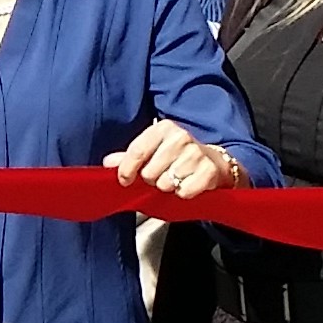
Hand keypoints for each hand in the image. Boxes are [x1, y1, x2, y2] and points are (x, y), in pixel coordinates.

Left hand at [108, 119, 248, 199]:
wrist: (214, 162)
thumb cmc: (177, 158)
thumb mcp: (152, 152)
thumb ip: (129, 158)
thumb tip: (107, 163)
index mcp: (163, 128)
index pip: (137, 151)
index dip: (127, 170)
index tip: (125, 180)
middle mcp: (180, 137)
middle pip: (149, 172)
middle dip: (151, 180)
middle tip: (161, 176)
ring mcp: (196, 154)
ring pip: (165, 184)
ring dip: (167, 187)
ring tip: (175, 179)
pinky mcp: (209, 171)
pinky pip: (183, 192)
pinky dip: (183, 194)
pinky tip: (187, 184)